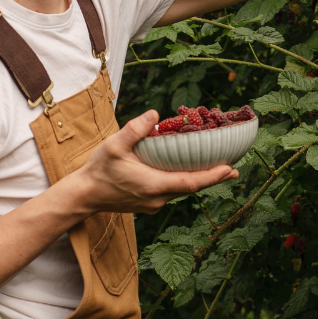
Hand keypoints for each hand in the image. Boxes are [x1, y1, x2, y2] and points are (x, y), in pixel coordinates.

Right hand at [67, 110, 237, 215]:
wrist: (83, 196)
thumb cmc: (98, 171)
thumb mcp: (114, 146)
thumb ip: (135, 129)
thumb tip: (155, 113)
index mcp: (153, 185)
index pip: (191, 182)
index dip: (213, 177)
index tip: (230, 169)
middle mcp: (158, 199)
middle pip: (192, 188)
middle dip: (214, 178)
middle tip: (234, 169)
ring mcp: (154, 204)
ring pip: (182, 191)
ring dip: (200, 180)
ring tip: (218, 169)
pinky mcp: (149, 204)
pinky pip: (172, 192)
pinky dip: (184, 182)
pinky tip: (188, 172)